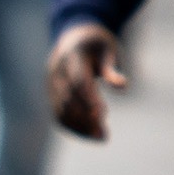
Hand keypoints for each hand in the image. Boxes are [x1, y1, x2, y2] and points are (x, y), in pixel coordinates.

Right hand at [47, 23, 129, 140]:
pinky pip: (58, 114)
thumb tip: (123, 87)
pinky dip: (73, 127)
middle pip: (69, 98)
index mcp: (72, 54)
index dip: (89, 98)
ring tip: (101, 138)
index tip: (103, 115)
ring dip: (80, 126)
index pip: (78, 80)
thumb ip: (112, 69)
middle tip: (105, 134)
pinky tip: (90, 135)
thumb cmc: (97, 45)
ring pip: (61, 110)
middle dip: (86, 118)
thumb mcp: (109, 51)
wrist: (74, 36)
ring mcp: (50, 83)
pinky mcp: (50, 94)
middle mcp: (56, 70)